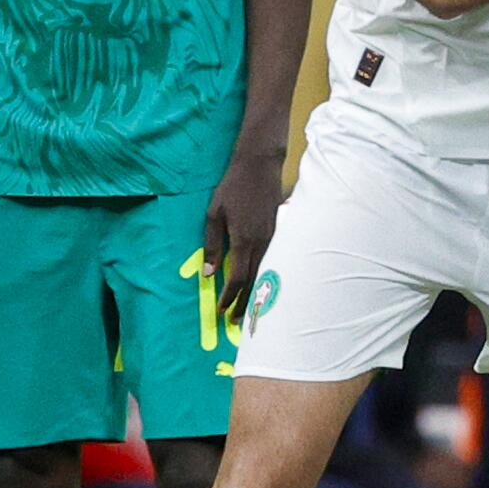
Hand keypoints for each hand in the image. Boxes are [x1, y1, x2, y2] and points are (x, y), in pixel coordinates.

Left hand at [203, 148, 283, 319]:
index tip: (221, 311)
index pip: (237, 277)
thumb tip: (208, 274)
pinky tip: (261, 281)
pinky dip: (265, 275)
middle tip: (236, 321)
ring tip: (249, 307)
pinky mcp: (280, 231)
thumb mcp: (214, 214)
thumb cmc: (232, 188)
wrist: (260, 166)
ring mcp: (274, 237)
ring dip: (256, 291)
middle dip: (244, 302)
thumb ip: (212, 245)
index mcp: (244, 240)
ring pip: (265, 271)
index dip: (229, 297)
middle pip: (254, 280)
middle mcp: (262, 243)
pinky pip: (273, 259)